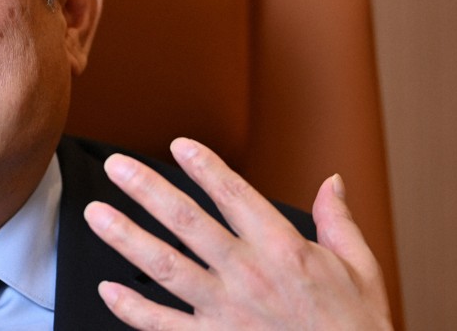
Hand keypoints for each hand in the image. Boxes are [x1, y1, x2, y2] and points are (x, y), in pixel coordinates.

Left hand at [84, 138, 390, 329]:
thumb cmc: (356, 328)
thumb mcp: (360, 269)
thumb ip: (339, 221)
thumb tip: (332, 181)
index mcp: (286, 250)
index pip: (237, 196)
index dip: (206, 167)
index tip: (179, 143)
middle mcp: (250, 276)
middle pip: (188, 223)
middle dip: (147, 190)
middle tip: (116, 166)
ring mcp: (227, 312)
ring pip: (165, 268)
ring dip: (126, 239)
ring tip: (96, 215)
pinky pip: (163, 325)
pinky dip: (131, 309)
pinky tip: (107, 289)